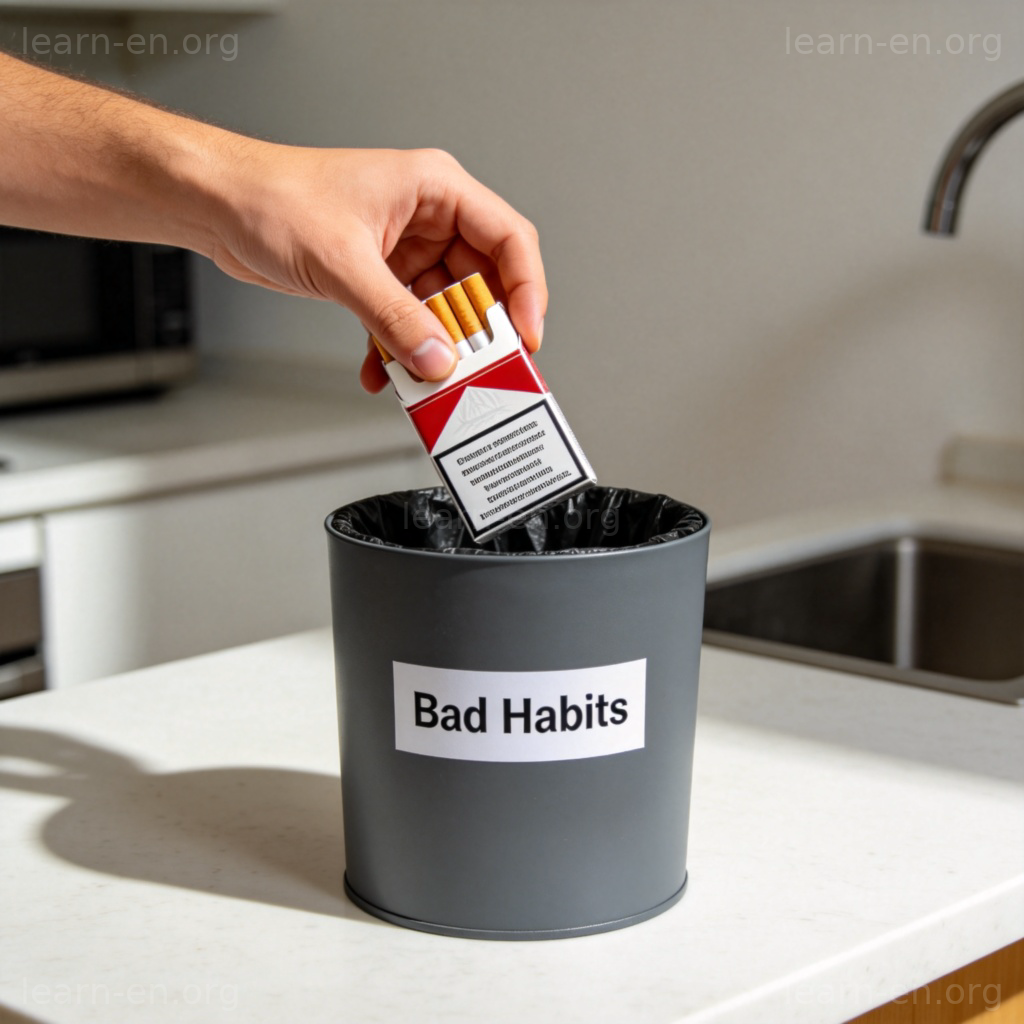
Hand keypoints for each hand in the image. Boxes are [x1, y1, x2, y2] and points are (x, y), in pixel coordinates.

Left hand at [205, 144, 546, 390]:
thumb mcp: (343, 262)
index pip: (508, 240)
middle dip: (478, 331)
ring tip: (427, 378)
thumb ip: (395, 318)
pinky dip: (398, 350)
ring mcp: (406, 249)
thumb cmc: (273, 198)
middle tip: (480, 368)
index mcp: (435, 189)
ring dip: (434, 348)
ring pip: (444, 309)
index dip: (525, 292)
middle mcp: (428, 218)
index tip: (524, 337)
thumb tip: (437, 358)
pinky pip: (407, 322)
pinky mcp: (381, 276)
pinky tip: (384, 372)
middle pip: (482, 282)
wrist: (219, 205)